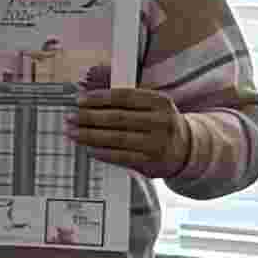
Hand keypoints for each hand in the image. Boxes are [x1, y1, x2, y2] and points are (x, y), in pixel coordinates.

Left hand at [66, 83, 190, 178]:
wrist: (187, 147)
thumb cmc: (161, 124)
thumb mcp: (153, 107)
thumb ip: (127, 103)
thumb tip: (90, 102)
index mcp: (160, 102)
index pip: (124, 97)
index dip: (99, 98)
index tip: (79, 100)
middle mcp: (160, 121)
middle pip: (118, 118)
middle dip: (89, 117)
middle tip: (70, 117)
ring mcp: (157, 142)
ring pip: (117, 138)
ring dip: (90, 135)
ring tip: (72, 133)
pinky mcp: (151, 160)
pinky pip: (121, 156)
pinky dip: (102, 152)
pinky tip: (88, 148)